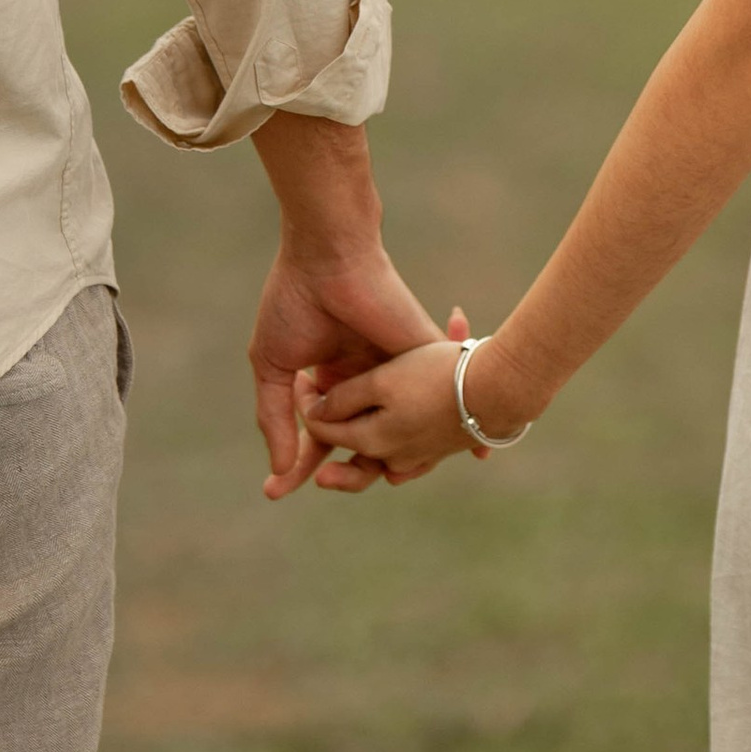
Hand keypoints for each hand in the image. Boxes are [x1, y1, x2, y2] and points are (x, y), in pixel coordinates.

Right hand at [249, 249, 452, 497]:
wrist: (327, 259)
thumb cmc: (295, 302)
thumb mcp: (275, 367)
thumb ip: (276, 418)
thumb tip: (280, 470)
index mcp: (332, 381)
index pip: (321, 435)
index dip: (299, 465)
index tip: (274, 492)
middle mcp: (367, 382)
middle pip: (363, 442)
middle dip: (345, 471)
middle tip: (322, 484)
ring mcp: (396, 374)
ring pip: (403, 432)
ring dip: (396, 461)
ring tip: (378, 477)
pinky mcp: (423, 360)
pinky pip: (445, 401)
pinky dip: (463, 428)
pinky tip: (476, 453)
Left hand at [300, 334, 482, 477]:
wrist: (500, 387)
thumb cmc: (439, 377)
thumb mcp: (383, 381)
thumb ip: (344, 399)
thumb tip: (316, 415)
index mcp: (374, 441)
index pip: (326, 429)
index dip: (308, 406)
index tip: (302, 377)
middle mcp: (394, 457)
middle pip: (350, 453)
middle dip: (327, 444)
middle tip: (298, 444)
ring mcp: (419, 455)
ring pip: (379, 455)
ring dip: (361, 448)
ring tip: (346, 445)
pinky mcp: (441, 447)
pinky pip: (409, 453)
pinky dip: (397, 445)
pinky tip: (391, 443)